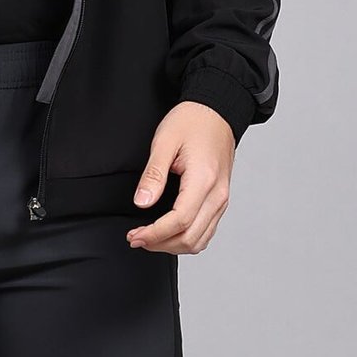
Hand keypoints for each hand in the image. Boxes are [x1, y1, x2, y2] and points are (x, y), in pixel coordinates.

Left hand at [125, 104, 234, 254]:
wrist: (216, 111)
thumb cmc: (192, 121)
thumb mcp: (165, 142)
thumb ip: (153, 175)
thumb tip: (142, 203)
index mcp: (204, 181)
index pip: (179, 222)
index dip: (154, 234)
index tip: (135, 236)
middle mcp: (218, 195)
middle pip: (190, 238)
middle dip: (160, 244)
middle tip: (136, 238)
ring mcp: (222, 199)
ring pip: (200, 240)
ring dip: (173, 246)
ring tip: (149, 238)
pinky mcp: (220, 200)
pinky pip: (206, 231)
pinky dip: (186, 239)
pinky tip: (167, 233)